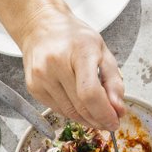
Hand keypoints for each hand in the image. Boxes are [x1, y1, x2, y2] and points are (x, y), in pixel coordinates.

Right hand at [17, 3, 126, 130]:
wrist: (40, 27)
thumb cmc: (74, 38)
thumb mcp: (102, 51)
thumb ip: (114, 81)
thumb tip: (118, 109)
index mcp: (79, 51)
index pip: (90, 93)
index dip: (104, 113)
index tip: (115, 122)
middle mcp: (55, 64)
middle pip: (80, 106)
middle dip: (98, 120)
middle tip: (109, 123)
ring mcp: (41, 77)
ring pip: (68, 112)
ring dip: (86, 120)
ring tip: (96, 118)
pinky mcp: (33, 87)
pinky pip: (57, 109)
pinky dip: (71, 113)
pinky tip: (80, 108)